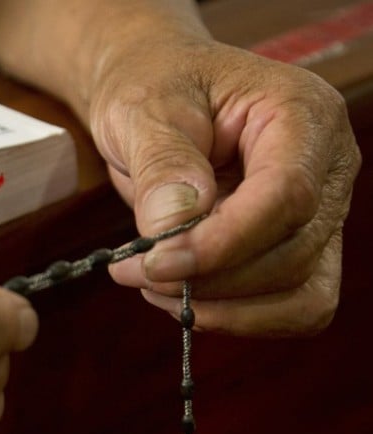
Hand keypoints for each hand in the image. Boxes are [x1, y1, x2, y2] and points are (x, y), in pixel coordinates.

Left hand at [96, 38, 359, 335]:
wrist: (160, 93)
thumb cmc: (156, 88)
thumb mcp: (144, 110)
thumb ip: (163, 164)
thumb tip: (176, 225)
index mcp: (302, 115)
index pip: (286, 195)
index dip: (222, 242)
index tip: (156, 262)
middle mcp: (328, 168)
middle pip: (292, 253)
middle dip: (208, 278)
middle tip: (134, 270)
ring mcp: (321, 214)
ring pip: (299, 293)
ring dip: (221, 306)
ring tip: (151, 283)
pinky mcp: (299, 250)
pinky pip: (290, 307)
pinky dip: (236, 316)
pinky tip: (181, 297)